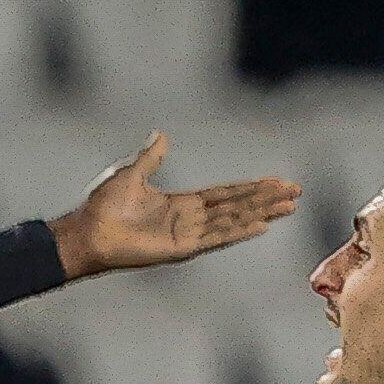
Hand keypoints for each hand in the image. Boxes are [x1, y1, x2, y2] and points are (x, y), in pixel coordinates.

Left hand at [52, 133, 301, 275]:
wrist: (87, 231)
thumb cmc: (102, 206)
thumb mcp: (131, 173)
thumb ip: (151, 157)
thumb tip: (160, 135)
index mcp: (180, 203)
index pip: (225, 194)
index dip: (251, 187)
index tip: (276, 181)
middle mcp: (189, 219)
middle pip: (237, 206)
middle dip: (266, 198)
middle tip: (296, 192)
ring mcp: (187, 235)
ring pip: (233, 220)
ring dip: (262, 212)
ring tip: (289, 206)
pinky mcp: (181, 248)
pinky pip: (216, 238)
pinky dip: (239, 231)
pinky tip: (262, 224)